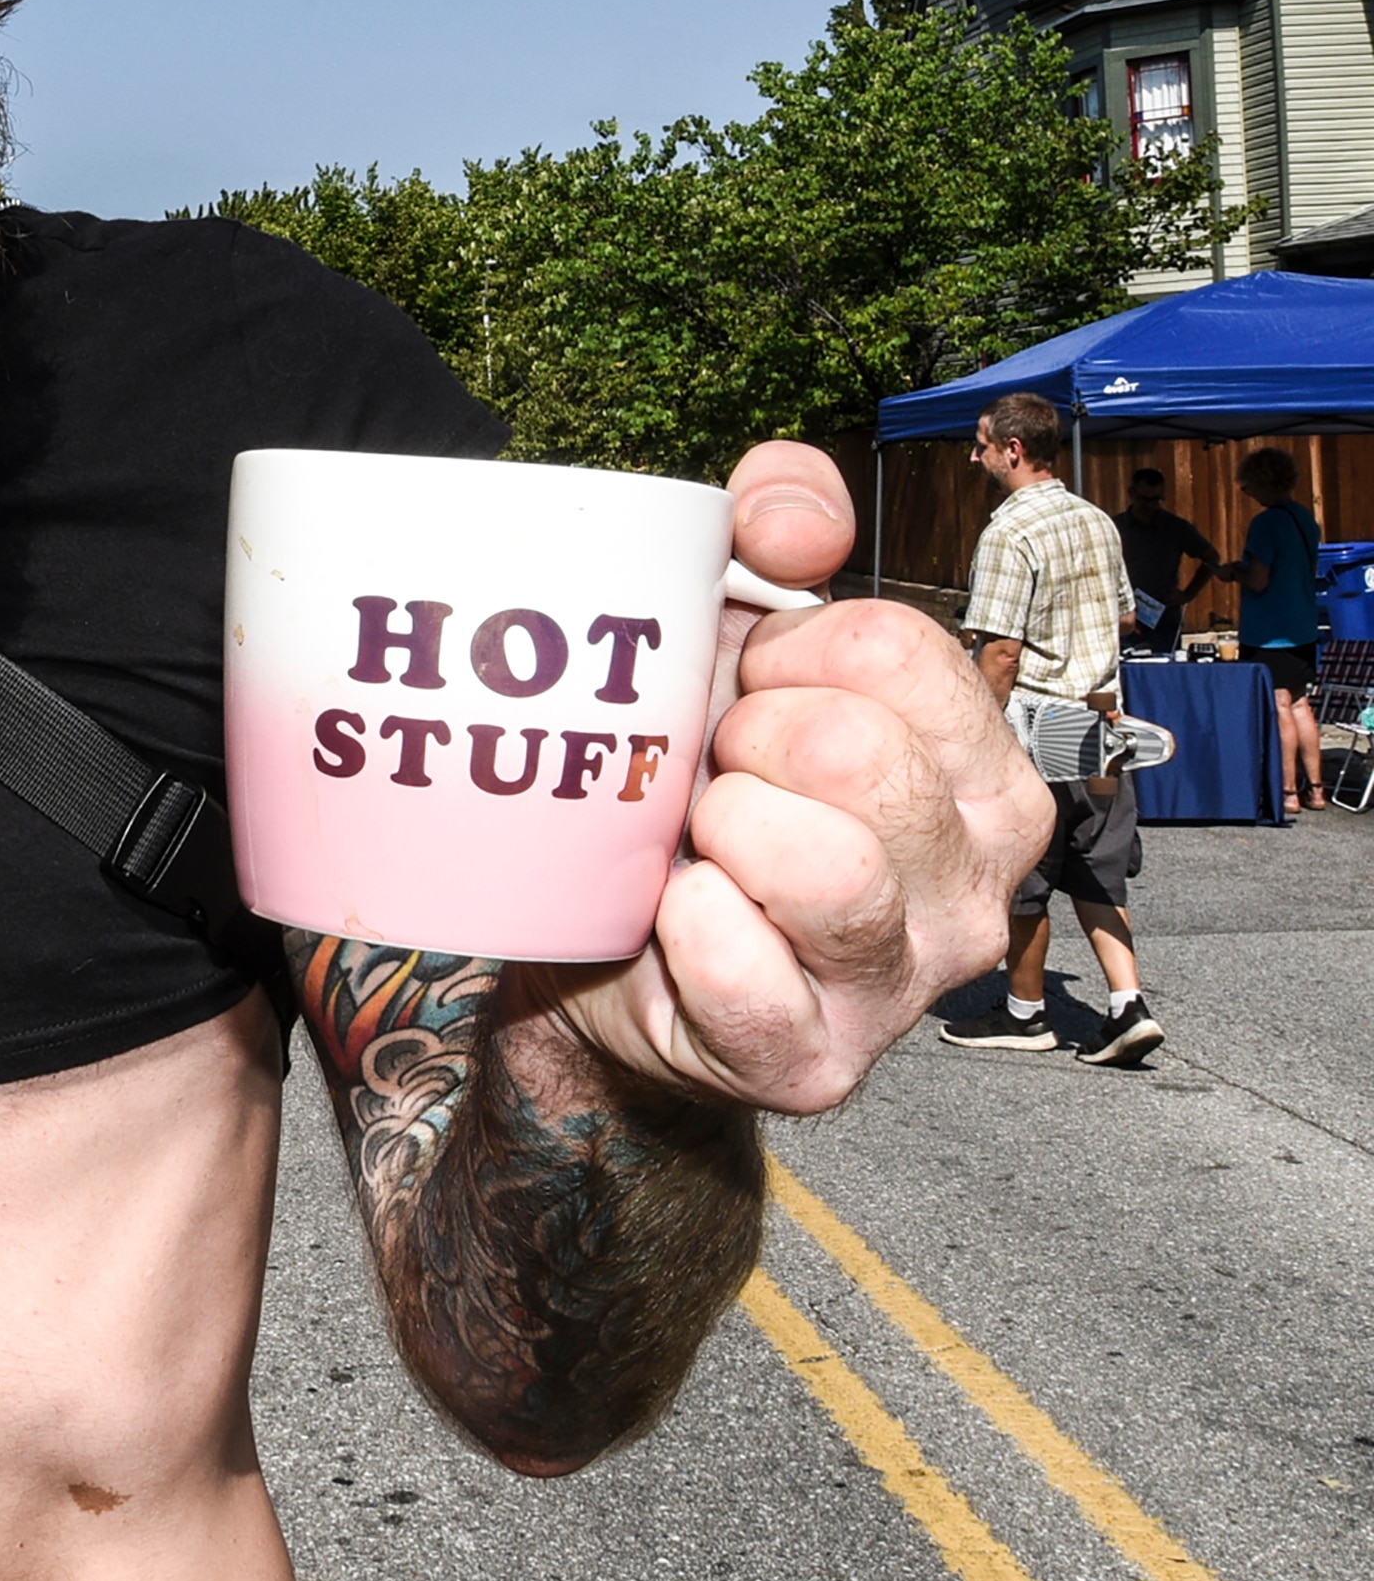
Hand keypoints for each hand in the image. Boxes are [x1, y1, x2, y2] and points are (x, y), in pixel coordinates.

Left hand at [530, 441, 1053, 1114]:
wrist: (595, 944)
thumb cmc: (686, 783)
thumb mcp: (724, 628)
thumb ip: (770, 523)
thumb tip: (803, 521)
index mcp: (984, 769)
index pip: (893, 651)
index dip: (777, 655)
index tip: (744, 695)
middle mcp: (981, 878)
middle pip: (855, 752)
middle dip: (740, 745)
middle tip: (709, 780)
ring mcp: (908, 979)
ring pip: (823, 865)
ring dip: (717, 835)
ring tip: (696, 847)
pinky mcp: (816, 1059)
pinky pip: (739, 964)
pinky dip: (681, 928)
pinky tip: (672, 920)